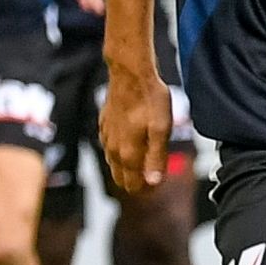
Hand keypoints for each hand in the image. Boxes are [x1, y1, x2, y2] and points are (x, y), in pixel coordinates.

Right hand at [100, 62, 172, 196]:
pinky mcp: (104, 126)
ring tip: (143, 166)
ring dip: (128, 169)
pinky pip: (110, 148)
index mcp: (127, 153)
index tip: (158, 187)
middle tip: (153, 180)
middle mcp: (113, 149)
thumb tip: (154, 182)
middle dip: (136, 183)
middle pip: (121, 178)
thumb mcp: (161, 129)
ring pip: (114, 164)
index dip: (147, 190)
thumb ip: (157, 157)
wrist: (130, 74)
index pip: (133, 185)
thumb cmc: (149, 98)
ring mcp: (107, 137)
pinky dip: (120, 153)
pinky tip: (129, 146)